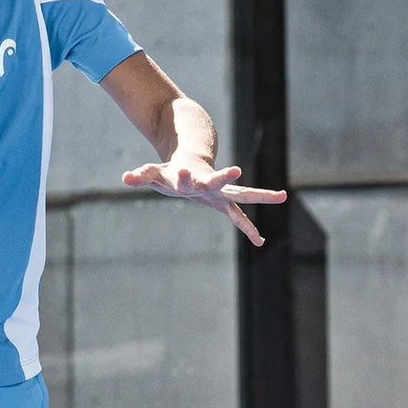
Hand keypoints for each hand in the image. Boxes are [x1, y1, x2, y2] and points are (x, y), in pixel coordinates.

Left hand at [121, 156, 286, 246]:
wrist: (189, 164)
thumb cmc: (169, 172)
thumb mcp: (153, 174)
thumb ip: (141, 175)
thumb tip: (125, 177)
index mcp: (189, 177)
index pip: (184, 177)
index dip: (181, 175)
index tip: (181, 171)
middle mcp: (208, 184)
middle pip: (219, 181)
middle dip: (226, 177)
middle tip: (236, 170)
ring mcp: (219, 193)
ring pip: (241, 195)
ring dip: (260, 196)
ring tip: (282, 196)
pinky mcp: (224, 203)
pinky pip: (239, 218)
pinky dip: (248, 229)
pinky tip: (261, 242)